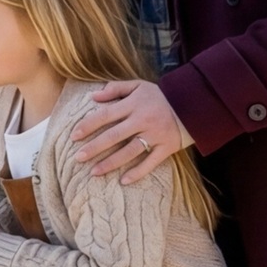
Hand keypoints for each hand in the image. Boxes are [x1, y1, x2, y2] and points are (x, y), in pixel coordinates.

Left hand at [71, 78, 191, 183]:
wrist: (192, 104)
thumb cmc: (160, 96)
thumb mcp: (138, 86)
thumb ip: (116, 88)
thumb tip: (93, 96)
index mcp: (133, 105)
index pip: (105, 115)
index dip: (89, 125)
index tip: (74, 136)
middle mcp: (142, 120)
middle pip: (114, 135)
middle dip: (94, 147)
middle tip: (78, 158)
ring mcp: (155, 135)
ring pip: (129, 151)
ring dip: (111, 163)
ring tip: (94, 172)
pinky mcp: (166, 148)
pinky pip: (150, 162)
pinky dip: (137, 172)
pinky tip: (123, 181)